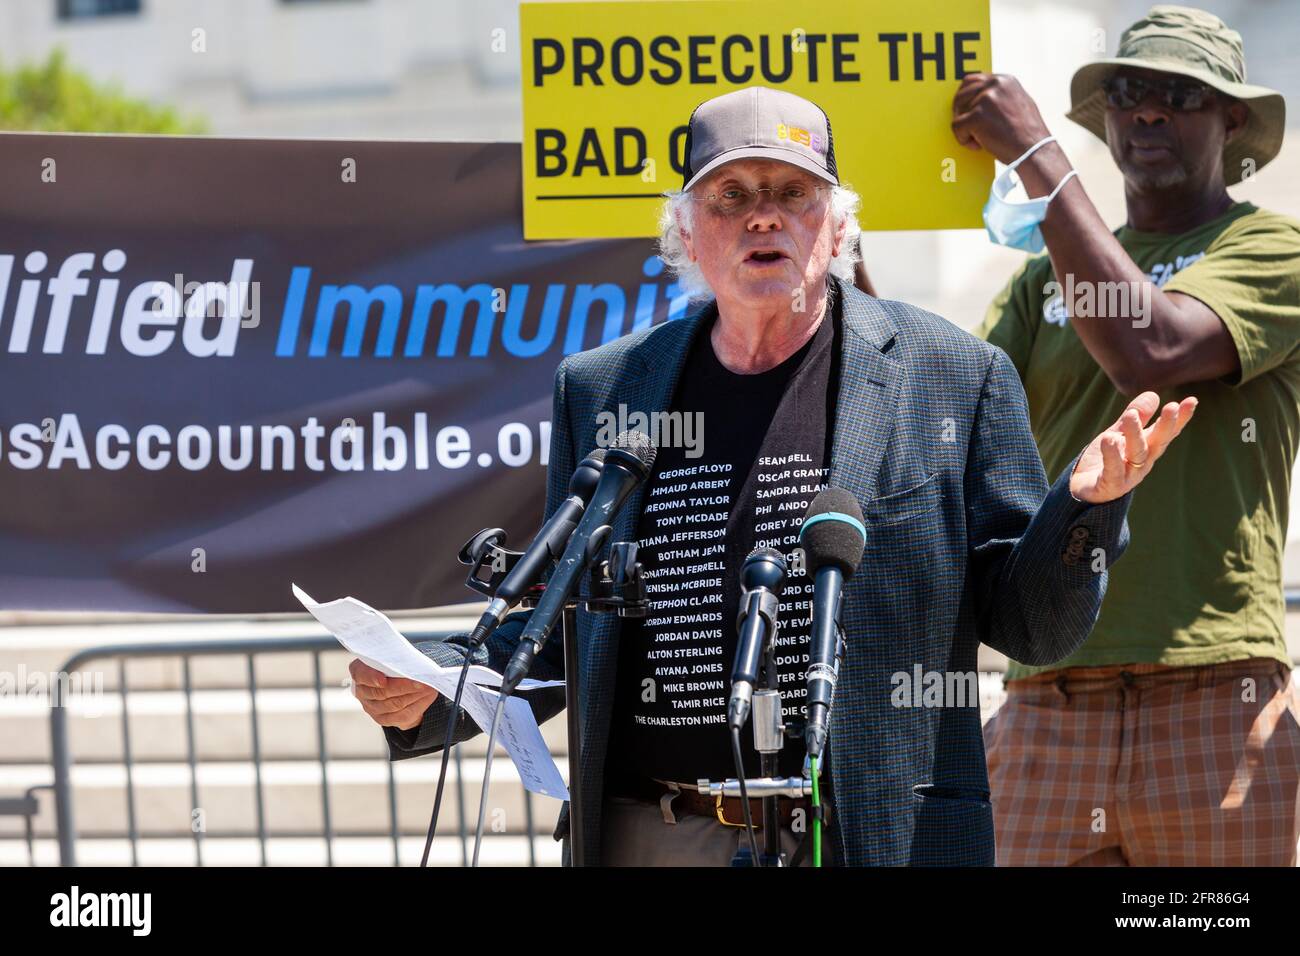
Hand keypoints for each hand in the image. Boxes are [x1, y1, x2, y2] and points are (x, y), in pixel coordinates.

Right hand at [349, 658, 438, 730]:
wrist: (398, 683)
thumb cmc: (394, 665)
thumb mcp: (393, 657)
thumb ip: (397, 659)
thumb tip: (413, 664)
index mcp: (359, 671)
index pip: (361, 674)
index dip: (372, 677)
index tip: (383, 680)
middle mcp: (362, 691)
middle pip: (382, 692)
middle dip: (404, 686)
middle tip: (422, 681)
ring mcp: (371, 707)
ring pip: (394, 704)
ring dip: (414, 695)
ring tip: (429, 687)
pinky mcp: (384, 719)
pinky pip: (403, 715)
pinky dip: (419, 704)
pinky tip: (428, 696)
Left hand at [952, 73, 1052, 164]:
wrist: (1034, 150)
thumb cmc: (1026, 133)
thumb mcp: (1017, 103)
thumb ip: (1000, 96)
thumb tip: (979, 97)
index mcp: (1004, 80)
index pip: (973, 81)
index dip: (967, 99)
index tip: (969, 113)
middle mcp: (995, 84)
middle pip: (961, 94)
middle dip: (960, 113)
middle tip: (969, 129)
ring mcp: (985, 99)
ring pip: (957, 111)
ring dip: (964, 127)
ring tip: (980, 139)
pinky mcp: (977, 116)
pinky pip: (956, 127)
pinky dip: (963, 140)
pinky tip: (979, 146)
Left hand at [1069, 392, 1197, 503]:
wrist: (1086, 489)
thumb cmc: (1107, 458)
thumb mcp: (1120, 432)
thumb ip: (1135, 416)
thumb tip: (1153, 394)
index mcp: (1148, 447)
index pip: (1167, 431)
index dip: (1181, 418)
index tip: (1192, 400)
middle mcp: (1143, 461)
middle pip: (1158, 442)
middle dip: (1166, 425)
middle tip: (1172, 406)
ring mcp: (1129, 475)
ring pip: (1136, 454)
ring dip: (1134, 433)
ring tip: (1129, 415)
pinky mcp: (1111, 485)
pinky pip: (1114, 470)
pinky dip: (1112, 455)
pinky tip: (1109, 439)